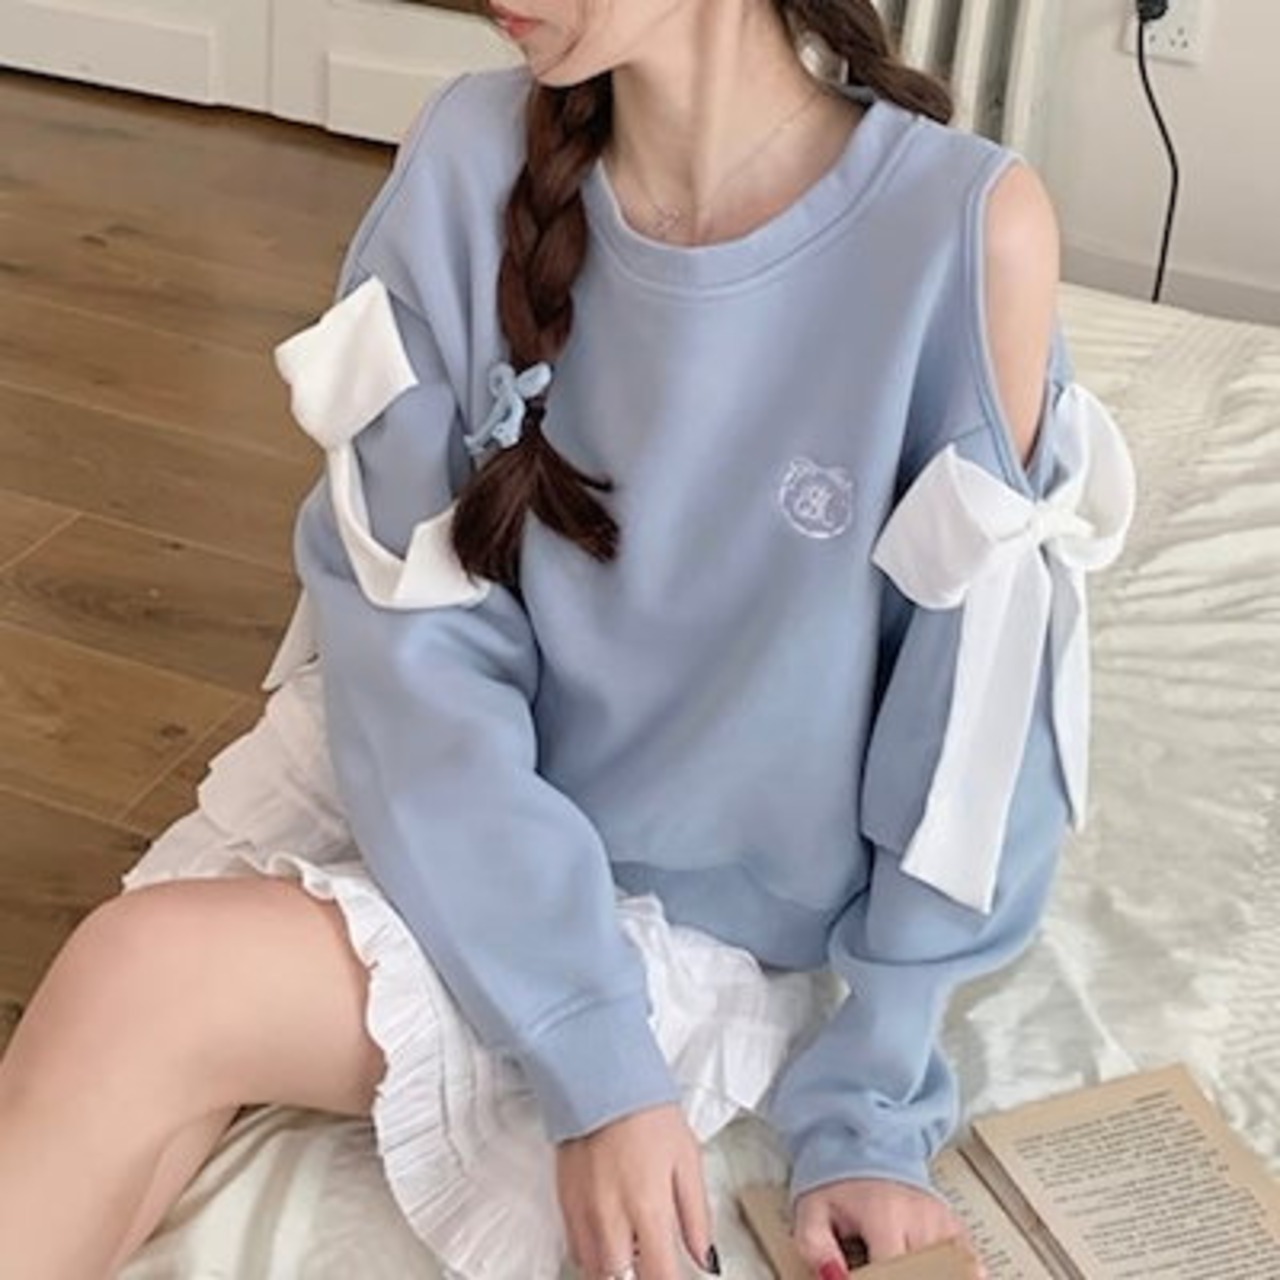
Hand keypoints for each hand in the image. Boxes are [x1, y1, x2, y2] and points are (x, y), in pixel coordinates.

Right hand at [556, 1101, 717, 1279]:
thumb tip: (707, 1256)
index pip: (659, 1276)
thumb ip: (697, 1216)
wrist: (602, 1079)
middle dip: (640, 1276)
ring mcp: (583, 1212)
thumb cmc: (647, 1113)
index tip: (675, 1278)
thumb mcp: (688, 1159)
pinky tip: (612, 1235)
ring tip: (634, 1248)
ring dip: (617, 1269)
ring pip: (596, 1271)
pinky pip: (576, 1250)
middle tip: (653, 1261)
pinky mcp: (564, 1202)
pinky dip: (595, 1254)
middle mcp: (611, 1217)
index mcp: (648, 1207)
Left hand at [791, 1178, 985, 1278]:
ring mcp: (942, 1222)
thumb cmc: (840, 1183)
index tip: (861, 1276)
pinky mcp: (955, 1227)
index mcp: (885, 1213)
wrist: (864, 1148)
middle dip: (900, 1276)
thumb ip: (816, 1248)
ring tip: (900, 1264)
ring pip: (945, 1269)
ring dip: (925, 1272)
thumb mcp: (812, 1211)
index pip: (893, 1272)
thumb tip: (834, 1278)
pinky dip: (949, 1270)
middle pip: (922, 1274)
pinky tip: (930, 1269)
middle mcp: (920, 1217)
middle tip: (876, 1265)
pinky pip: (963, 1262)